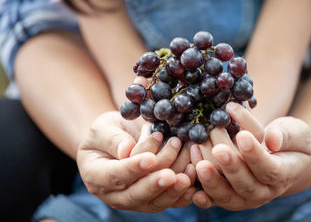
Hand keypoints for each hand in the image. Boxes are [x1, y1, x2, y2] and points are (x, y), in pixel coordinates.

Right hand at [77, 110, 195, 211]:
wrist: (117, 141)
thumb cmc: (108, 132)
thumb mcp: (103, 128)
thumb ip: (113, 139)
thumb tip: (126, 151)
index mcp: (96, 175)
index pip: (114, 175)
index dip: (133, 169)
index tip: (150, 159)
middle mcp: (114, 194)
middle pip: (136, 195)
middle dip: (156, 185)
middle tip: (172, 175)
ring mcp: (134, 200)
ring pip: (155, 201)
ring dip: (173, 188)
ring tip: (189, 169)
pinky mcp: (152, 200)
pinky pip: (168, 202)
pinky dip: (182, 195)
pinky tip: (193, 184)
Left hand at [190, 102, 310, 209]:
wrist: (280, 157)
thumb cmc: (288, 140)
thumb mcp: (296, 132)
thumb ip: (286, 135)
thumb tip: (272, 139)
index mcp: (282, 175)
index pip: (269, 168)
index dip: (255, 154)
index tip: (243, 136)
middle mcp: (263, 191)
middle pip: (245, 185)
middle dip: (231, 167)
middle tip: (218, 148)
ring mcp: (244, 197)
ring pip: (226, 194)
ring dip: (210, 177)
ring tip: (198, 151)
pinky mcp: (227, 196)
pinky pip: (212, 199)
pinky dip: (201, 193)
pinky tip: (189, 181)